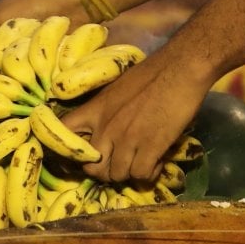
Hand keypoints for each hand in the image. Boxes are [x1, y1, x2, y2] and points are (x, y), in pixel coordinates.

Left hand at [59, 51, 211, 183]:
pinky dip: (149, 173)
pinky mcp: (150, 147)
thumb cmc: (153, 73)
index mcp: (96, 109)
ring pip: (117, 175)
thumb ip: (106, 112)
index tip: (79, 156)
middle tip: (121, 164)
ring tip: (143, 160)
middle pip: (92, 167)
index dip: (67, 149)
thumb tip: (105, 132)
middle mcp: (106, 127)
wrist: (180, 68)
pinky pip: (140, 175)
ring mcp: (127, 139)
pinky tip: (157, 161)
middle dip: (106, 171)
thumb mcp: (117, 89)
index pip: (64, 132)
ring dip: (130, 172)